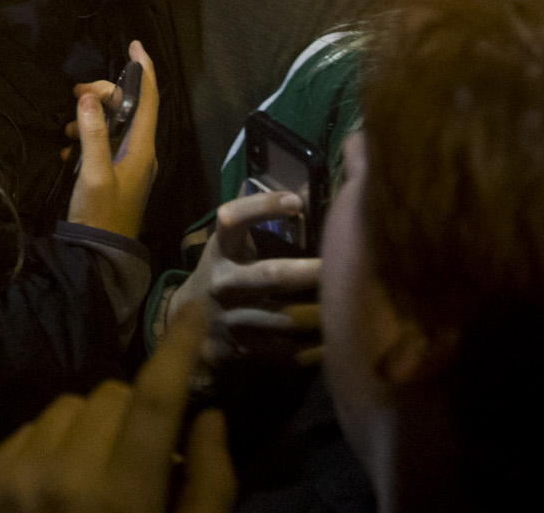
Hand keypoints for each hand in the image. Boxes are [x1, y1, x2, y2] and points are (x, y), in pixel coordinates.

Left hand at [0, 299, 232, 512]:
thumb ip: (210, 486)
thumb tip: (208, 416)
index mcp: (124, 497)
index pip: (155, 400)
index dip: (178, 347)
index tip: (196, 309)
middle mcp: (64, 477)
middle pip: (115, 397)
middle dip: (137, 416)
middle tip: (146, 462)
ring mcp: (16, 477)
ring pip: (71, 406)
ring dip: (93, 429)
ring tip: (99, 479)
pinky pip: (31, 428)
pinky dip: (53, 446)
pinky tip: (60, 490)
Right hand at [64, 40, 159, 239]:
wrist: (100, 255)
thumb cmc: (100, 215)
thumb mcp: (94, 174)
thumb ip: (93, 133)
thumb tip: (88, 96)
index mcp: (143, 149)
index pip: (148, 99)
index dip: (144, 70)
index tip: (134, 45)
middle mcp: (141, 153)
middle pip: (128, 108)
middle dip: (102, 95)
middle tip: (75, 94)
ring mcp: (130, 165)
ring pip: (114, 125)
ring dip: (91, 118)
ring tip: (67, 128)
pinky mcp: (116, 175)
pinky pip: (104, 144)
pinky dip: (87, 138)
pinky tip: (68, 150)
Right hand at [167, 191, 327, 367]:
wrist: (191, 322)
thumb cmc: (226, 270)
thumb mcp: (229, 242)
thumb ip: (256, 218)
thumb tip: (302, 191)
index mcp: (221, 249)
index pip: (233, 220)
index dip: (263, 207)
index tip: (298, 203)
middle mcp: (224, 282)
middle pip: (272, 276)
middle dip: (311, 272)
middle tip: (344, 266)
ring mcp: (234, 320)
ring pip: (285, 318)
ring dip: (321, 312)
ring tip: (351, 304)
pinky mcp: (245, 350)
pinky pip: (287, 351)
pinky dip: (316, 347)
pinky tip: (338, 338)